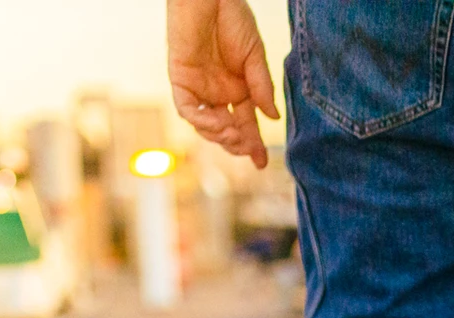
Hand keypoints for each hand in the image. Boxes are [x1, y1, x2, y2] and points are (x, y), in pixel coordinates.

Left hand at [167, 0, 279, 168]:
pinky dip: (202, 120)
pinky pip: (188, 109)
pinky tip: (218, 122)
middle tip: (248, 150)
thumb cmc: (233, 19)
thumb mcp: (255, 56)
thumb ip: (262, 87)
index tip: (262, 162)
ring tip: (235, 133)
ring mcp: (199, 89)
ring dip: (220, 135)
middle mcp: (218, 93)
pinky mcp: (181, 80)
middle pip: (227, 130)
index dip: (253, 144)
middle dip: (237, 145)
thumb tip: (273, 117)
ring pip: (206, 125)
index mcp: (238, 89)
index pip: (246, 123)